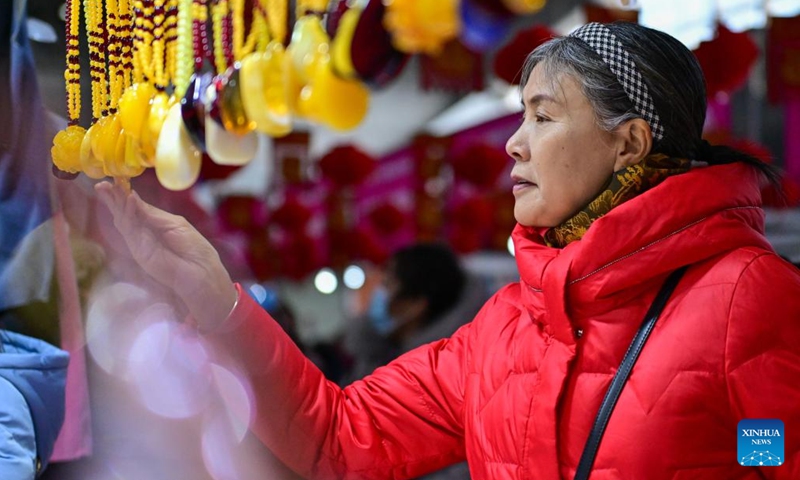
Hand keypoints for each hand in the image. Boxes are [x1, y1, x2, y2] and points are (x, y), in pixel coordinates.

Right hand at [95, 181, 236, 330]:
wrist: (200, 273)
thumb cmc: (194, 248)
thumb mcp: (175, 225)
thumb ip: (152, 214)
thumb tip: (132, 197)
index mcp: (155, 223)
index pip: (136, 207)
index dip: (124, 195)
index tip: (115, 180)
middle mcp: (144, 232)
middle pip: (124, 213)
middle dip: (113, 199)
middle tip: (102, 184)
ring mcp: (139, 242)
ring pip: (123, 220)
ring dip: (115, 204)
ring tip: (107, 188)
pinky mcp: (138, 251)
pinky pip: (130, 230)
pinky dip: (128, 215)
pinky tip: (127, 200)